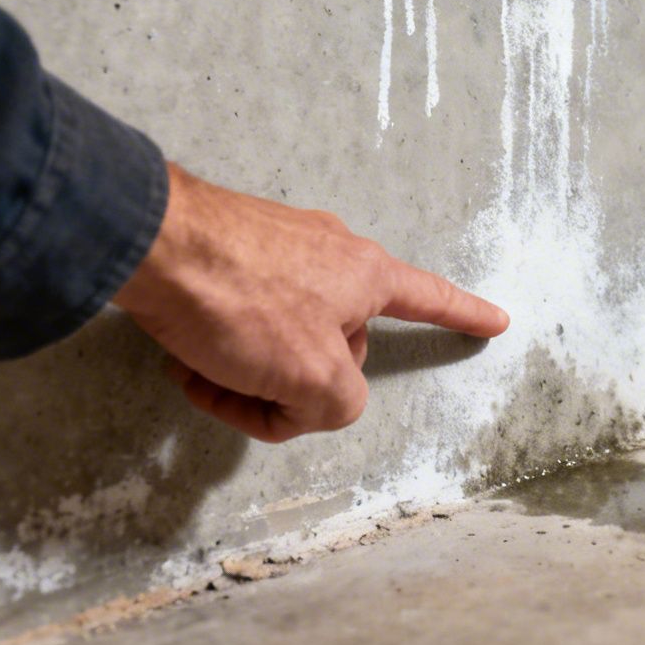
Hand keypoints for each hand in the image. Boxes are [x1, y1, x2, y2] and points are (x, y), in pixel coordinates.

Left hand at [113, 163, 508, 441]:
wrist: (148, 243)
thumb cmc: (237, 302)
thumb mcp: (311, 376)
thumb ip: (342, 402)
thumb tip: (323, 399)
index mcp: (366, 276)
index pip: (430, 300)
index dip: (464, 316)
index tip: (496, 320)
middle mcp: (332, 253)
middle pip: (339, 344)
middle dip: (298, 387)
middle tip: (253, 398)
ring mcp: (281, 247)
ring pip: (284, 336)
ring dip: (251, 372)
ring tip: (204, 376)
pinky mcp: (232, 250)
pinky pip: (245, 315)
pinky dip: (220, 348)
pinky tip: (185, 356)